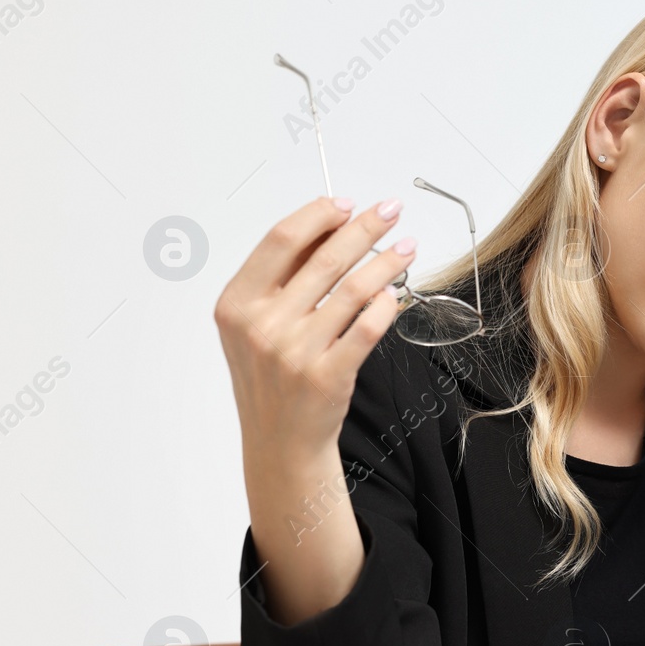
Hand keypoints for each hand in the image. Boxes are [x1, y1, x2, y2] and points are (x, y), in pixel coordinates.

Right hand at [213, 196, 415, 465]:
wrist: (279, 442)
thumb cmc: (271, 378)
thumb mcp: (254, 326)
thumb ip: (280, 279)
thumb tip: (325, 227)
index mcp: (237, 304)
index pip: (281, 240)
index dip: (318, 215)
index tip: (346, 204)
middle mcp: (262, 325)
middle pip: (324, 258)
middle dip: (364, 227)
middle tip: (389, 210)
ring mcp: (295, 351)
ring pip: (354, 289)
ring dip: (387, 261)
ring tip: (407, 247)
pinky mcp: (328, 375)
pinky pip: (368, 327)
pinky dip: (387, 304)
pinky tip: (396, 292)